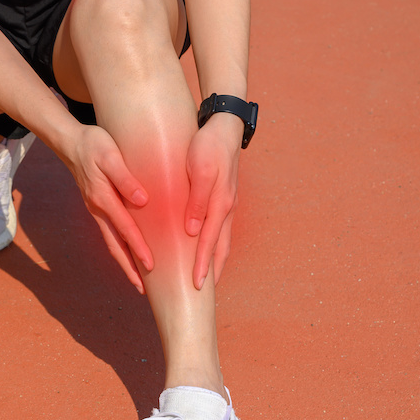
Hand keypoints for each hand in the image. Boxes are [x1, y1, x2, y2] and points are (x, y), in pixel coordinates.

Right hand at [62, 124, 152, 293]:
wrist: (71, 142)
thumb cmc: (94, 145)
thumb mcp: (111, 156)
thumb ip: (125, 178)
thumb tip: (142, 200)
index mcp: (103, 199)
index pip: (125, 230)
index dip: (139, 248)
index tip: (151, 266)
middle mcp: (98, 210)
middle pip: (115, 246)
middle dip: (129, 268)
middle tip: (143, 288)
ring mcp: (96, 211)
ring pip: (111, 243)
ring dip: (124, 263)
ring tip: (138, 280)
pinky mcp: (98, 207)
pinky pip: (110, 233)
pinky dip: (121, 248)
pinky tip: (131, 254)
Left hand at [184, 113, 241, 288]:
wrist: (224, 126)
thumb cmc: (208, 146)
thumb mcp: (199, 170)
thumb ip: (197, 201)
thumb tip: (193, 231)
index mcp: (220, 204)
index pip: (208, 242)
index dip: (201, 265)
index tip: (195, 285)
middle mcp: (226, 208)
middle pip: (220, 248)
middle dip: (211, 271)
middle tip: (202, 293)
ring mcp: (227, 204)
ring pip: (222, 240)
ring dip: (214, 260)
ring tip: (205, 278)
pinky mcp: (223, 198)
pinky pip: (219, 228)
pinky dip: (214, 244)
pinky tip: (204, 248)